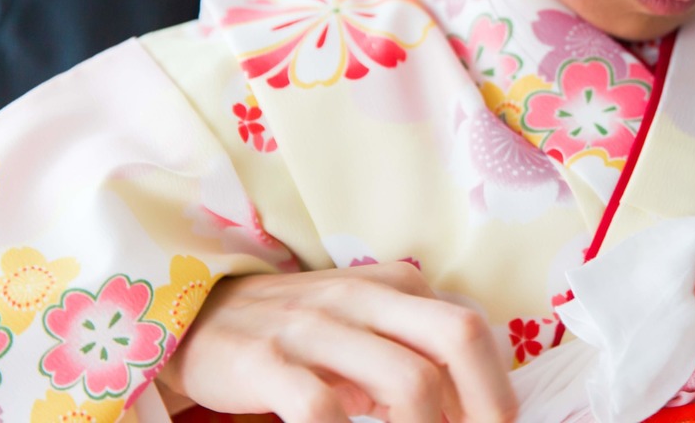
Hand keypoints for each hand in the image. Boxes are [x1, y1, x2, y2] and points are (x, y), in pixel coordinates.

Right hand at [157, 262, 517, 422]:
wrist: (199, 317)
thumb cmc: (300, 329)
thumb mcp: (366, 323)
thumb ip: (416, 346)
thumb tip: (472, 403)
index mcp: (395, 284)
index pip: (470, 328)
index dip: (495, 387)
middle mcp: (364, 297)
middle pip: (458, 336)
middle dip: (484, 401)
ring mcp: (315, 327)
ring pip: (407, 380)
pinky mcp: (267, 361)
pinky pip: (323, 411)